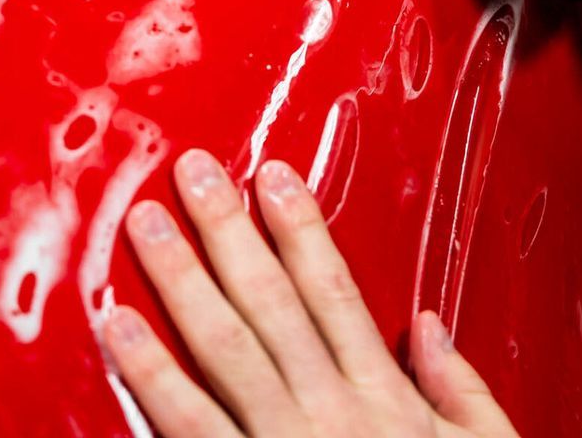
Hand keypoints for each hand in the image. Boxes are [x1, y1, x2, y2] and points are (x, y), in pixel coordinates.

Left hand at [105, 151, 517, 437]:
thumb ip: (461, 387)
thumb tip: (430, 323)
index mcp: (386, 397)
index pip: (335, 291)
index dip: (302, 228)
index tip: (273, 175)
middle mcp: (331, 414)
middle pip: (271, 304)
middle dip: (228, 231)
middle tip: (191, 170)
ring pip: (223, 353)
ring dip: (180, 283)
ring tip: (144, 226)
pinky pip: (189, 429)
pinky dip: (151, 377)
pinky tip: (120, 331)